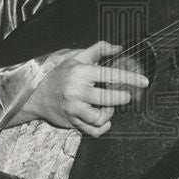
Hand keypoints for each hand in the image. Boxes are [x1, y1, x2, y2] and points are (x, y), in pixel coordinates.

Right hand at [28, 41, 148, 136]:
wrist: (35, 95)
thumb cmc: (58, 74)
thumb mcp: (75, 58)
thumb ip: (98, 50)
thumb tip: (119, 48)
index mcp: (80, 73)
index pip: (110, 74)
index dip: (129, 78)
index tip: (144, 81)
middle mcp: (76, 91)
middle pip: (107, 98)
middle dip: (122, 97)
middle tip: (125, 95)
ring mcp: (73, 109)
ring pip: (99, 117)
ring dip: (109, 113)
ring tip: (108, 107)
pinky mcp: (71, 122)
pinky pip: (93, 130)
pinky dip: (103, 127)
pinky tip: (104, 119)